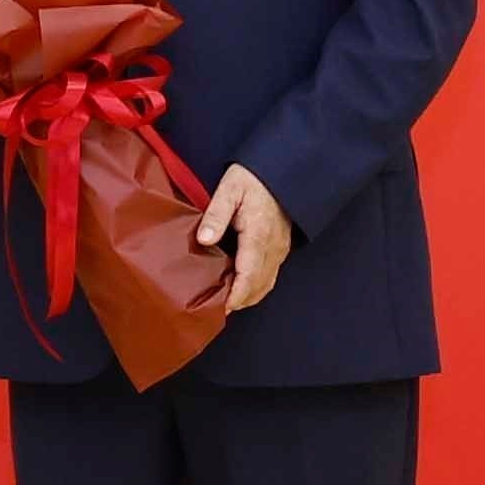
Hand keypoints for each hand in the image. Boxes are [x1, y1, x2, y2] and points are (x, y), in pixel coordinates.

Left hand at [195, 162, 293, 311]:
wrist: (280, 173)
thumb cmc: (253, 180)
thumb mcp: (229, 190)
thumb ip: (216, 215)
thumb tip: (204, 239)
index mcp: (259, 236)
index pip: (248, 276)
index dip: (235, 296)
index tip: (220, 309)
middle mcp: (273, 248)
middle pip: (258, 286)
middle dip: (239, 301)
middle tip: (214, 311)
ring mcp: (279, 249)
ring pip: (266, 283)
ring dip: (247, 296)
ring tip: (223, 304)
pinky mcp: (279, 248)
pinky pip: (269, 275)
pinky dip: (255, 286)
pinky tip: (238, 287)